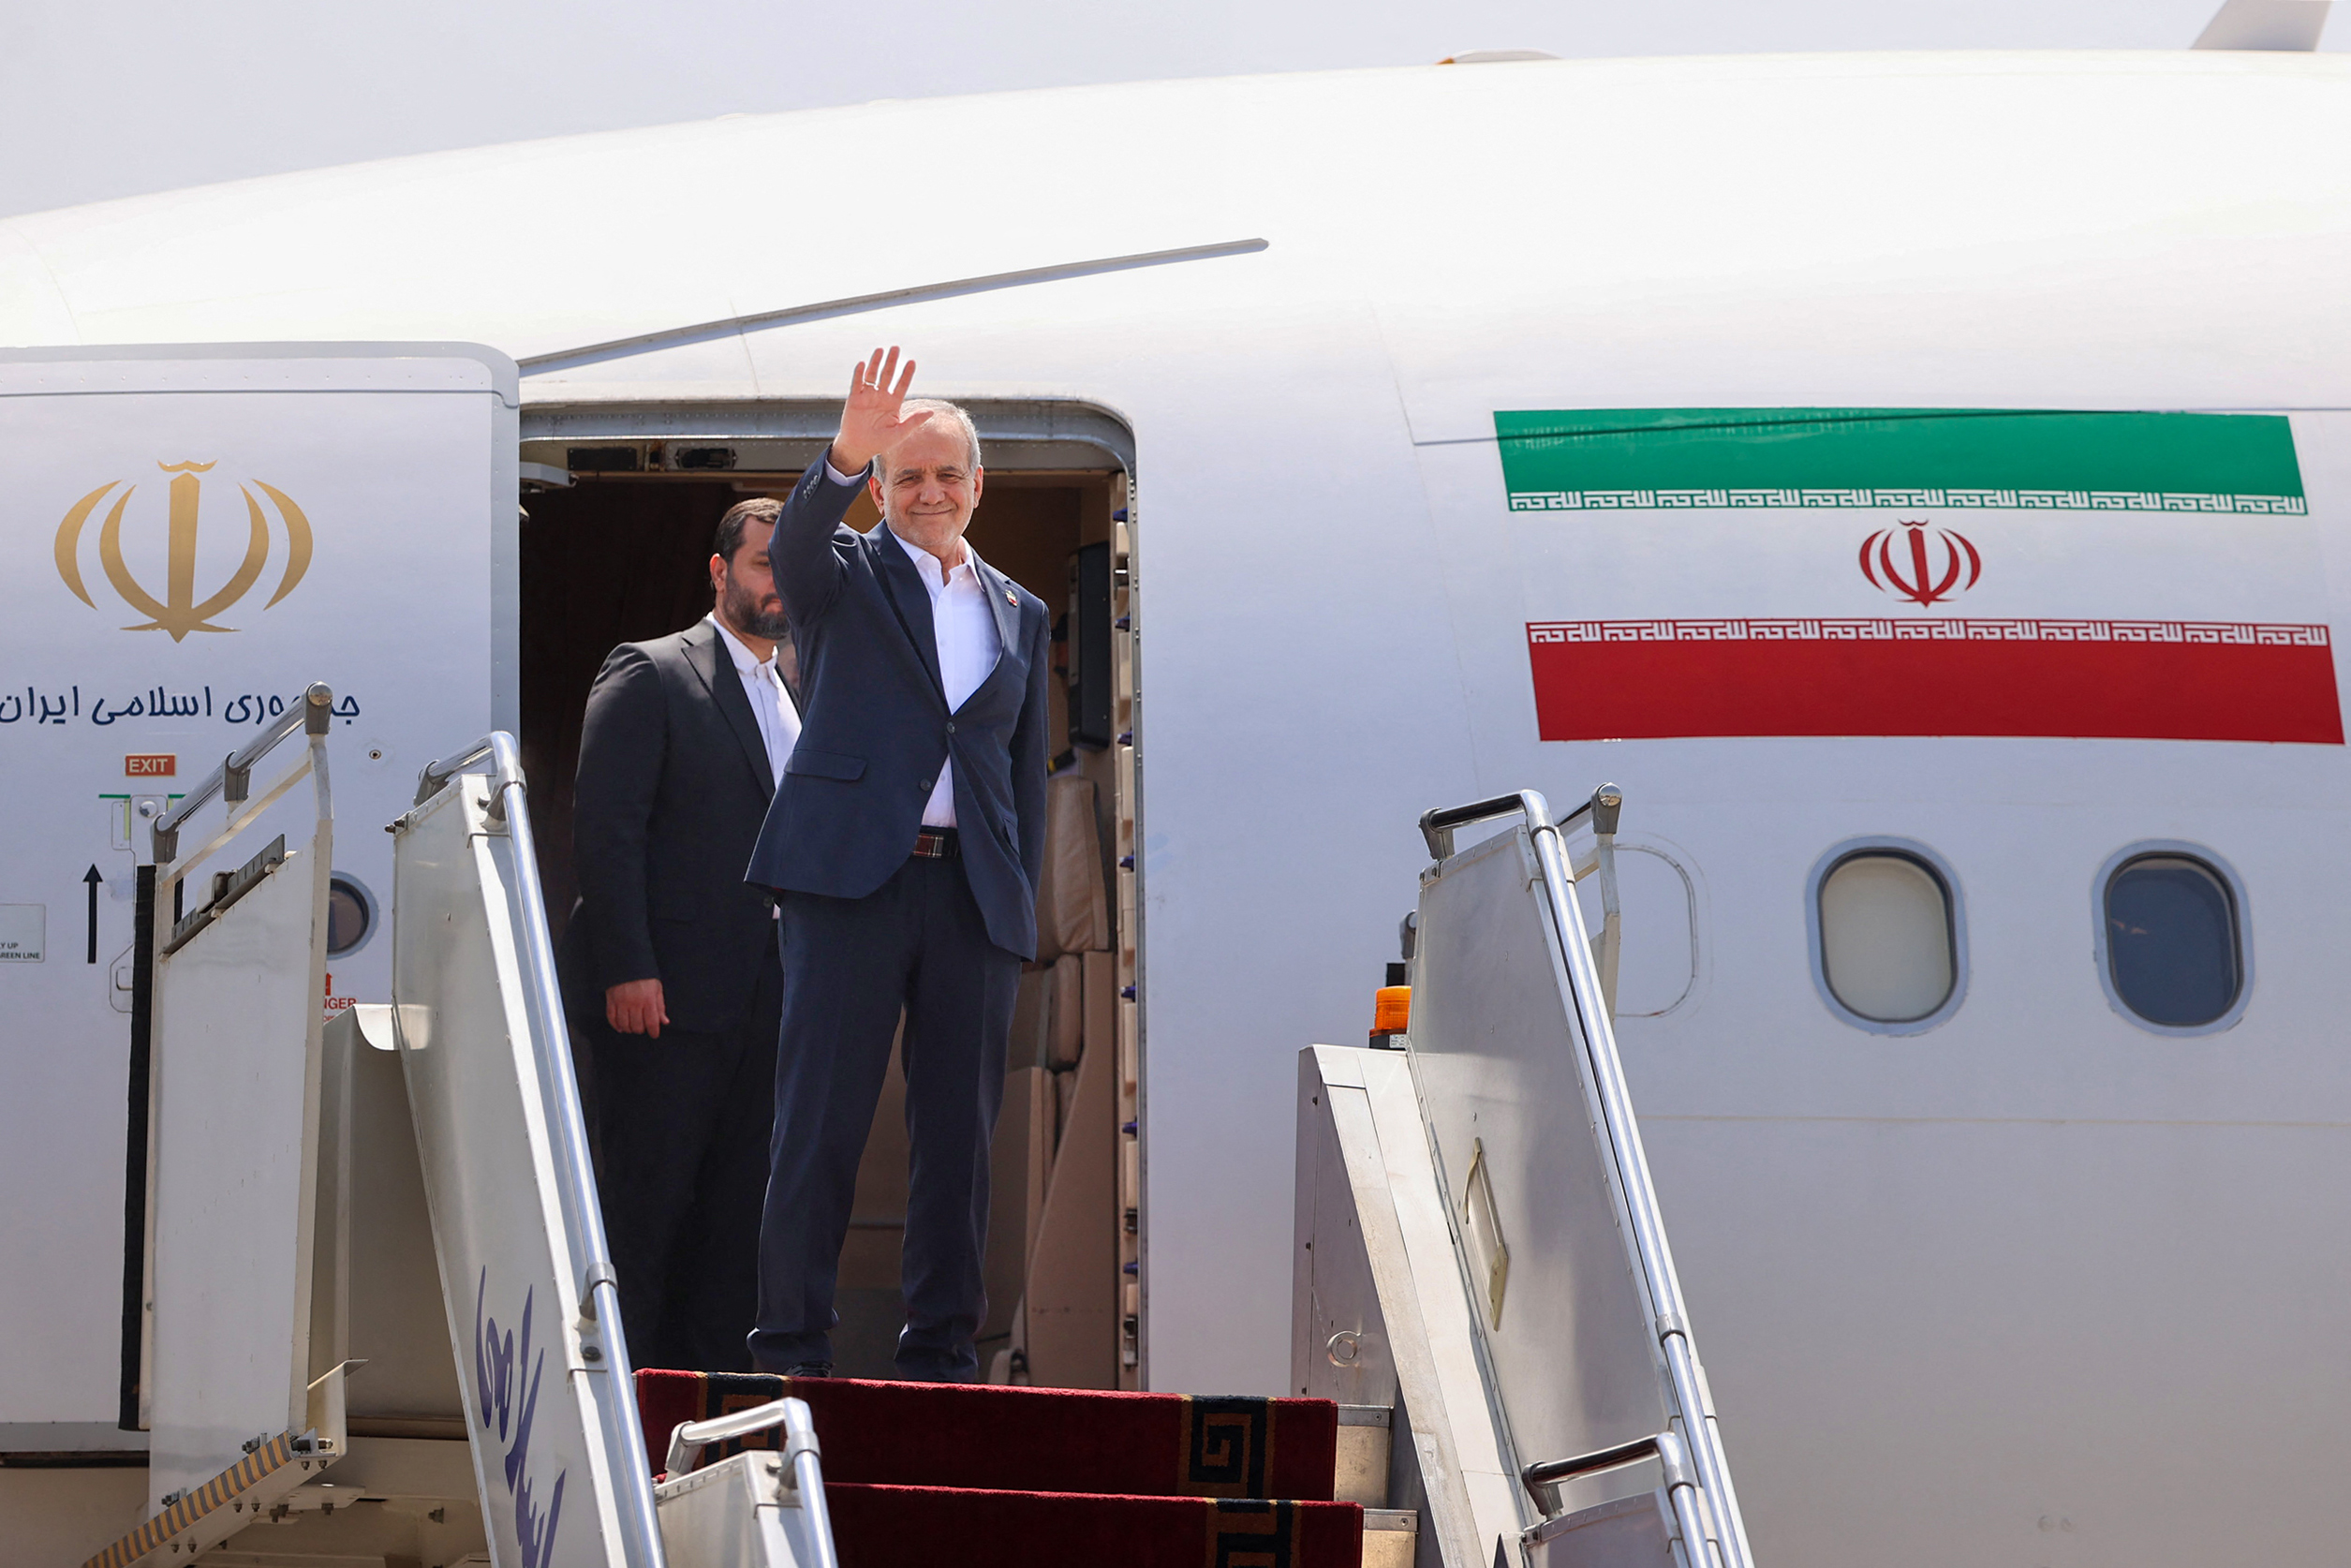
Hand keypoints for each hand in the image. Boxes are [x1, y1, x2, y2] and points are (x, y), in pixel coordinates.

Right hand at [607, 977, 668, 1037]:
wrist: (627, 963)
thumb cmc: (644, 976)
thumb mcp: (657, 988)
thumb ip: (660, 1006)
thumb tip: (664, 1021)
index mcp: (648, 1000)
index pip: (652, 1022)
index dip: (654, 1031)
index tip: (654, 1034)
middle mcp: (635, 1003)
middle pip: (637, 1026)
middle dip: (641, 1030)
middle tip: (642, 1028)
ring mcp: (622, 1003)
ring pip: (624, 1024)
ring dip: (629, 1029)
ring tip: (632, 1028)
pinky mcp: (611, 1001)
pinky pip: (612, 1018)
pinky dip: (615, 1025)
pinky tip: (620, 1027)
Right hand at [826, 346, 932, 474]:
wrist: (859, 448)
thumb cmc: (880, 442)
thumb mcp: (900, 433)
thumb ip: (914, 421)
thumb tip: (932, 412)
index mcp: (893, 403)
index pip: (902, 385)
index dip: (907, 374)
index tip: (912, 362)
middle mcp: (881, 397)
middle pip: (887, 376)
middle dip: (892, 362)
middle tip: (896, 348)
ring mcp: (868, 397)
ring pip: (872, 376)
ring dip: (876, 363)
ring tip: (881, 350)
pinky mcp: (854, 399)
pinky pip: (857, 384)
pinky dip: (859, 374)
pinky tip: (862, 363)